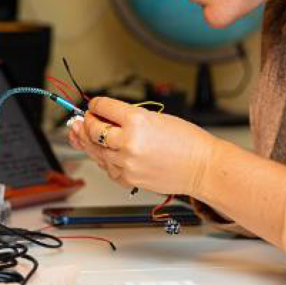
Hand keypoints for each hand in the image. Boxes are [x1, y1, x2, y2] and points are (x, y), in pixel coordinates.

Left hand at [68, 96, 215, 195]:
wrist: (203, 167)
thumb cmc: (188, 142)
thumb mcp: (157, 118)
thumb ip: (129, 117)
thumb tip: (106, 116)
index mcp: (137, 120)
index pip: (103, 107)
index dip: (95, 105)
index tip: (93, 105)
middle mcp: (128, 142)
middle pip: (94, 130)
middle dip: (86, 123)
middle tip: (83, 119)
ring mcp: (127, 163)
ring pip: (96, 150)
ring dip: (88, 142)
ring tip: (82, 135)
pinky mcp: (129, 179)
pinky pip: (107, 168)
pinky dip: (103, 160)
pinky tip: (102, 154)